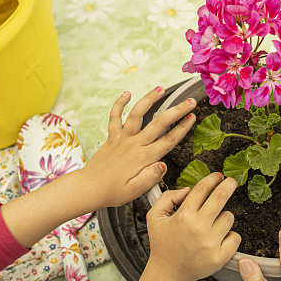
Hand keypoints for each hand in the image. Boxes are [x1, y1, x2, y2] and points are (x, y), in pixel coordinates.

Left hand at [78, 87, 195, 207]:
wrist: (88, 188)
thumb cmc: (112, 192)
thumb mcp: (135, 192)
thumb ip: (151, 177)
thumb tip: (163, 165)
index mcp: (144, 158)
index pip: (169, 140)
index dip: (183, 127)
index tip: (192, 117)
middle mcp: (135, 145)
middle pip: (159, 123)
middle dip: (176, 110)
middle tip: (189, 101)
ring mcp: (123, 139)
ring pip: (137, 114)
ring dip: (149, 99)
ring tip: (160, 88)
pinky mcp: (112, 137)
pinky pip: (114, 117)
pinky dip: (119, 104)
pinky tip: (126, 94)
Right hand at [146, 173, 241, 280]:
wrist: (168, 274)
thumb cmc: (163, 244)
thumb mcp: (154, 217)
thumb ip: (167, 197)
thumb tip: (187, 189)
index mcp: (183, 216)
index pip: (202, 189)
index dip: (212, 179)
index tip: (218, 176)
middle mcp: (198, 228)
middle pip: (221, 197)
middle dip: (228, 185)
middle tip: (231, 181)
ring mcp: (210, 243)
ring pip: (229, 217)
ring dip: (223, 217)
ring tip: (212, 225)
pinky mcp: (219, 257)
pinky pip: (235, 237)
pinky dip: (230, 236)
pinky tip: (219, 238)